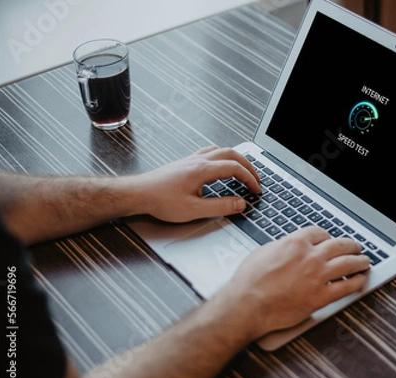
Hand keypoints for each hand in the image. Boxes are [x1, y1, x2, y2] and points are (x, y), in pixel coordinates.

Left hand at [132, 146, 260, 222]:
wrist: (138, 194)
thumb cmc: (161, 201)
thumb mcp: (194, 210)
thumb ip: (220, 206)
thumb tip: (240, 203)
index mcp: (203, 170)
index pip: (235, 168)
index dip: (250, 178)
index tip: (256, 189)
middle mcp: (198, 160)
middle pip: (231, 153)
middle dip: (247, 165)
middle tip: (256, 178)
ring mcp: (191, 159)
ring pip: (220, 150)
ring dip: (235, 158)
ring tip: (243, 170)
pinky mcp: (185, 163)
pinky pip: (209, 153)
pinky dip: (222, 157)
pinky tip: (220, 166)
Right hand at [215, 226, 369, 340]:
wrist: (247, 305)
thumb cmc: (249, 281)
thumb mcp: (263, 252)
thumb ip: (282, 247)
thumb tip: (288, 248)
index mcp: (296, 242)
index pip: (321, 233)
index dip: (328, 237)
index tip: (330, 240)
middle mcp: (311, 257)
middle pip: (340, 245)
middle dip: (350, 245)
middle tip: (355, 248)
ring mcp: (318, 276)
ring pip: (349, 264)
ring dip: (360, 261)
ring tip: (365, 262)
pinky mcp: (321, 296)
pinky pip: (347, 287)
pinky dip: (357, 283)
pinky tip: (360, 282)